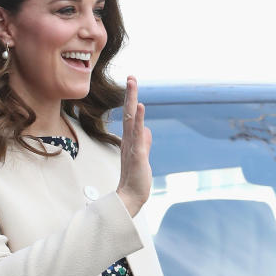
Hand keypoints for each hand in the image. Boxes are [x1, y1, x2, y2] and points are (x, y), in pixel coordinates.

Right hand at [116, 76, 151, 215]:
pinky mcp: (136, 154)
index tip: (132, 84)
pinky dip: (139, 119)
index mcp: (129, 141)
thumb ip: (145, 143)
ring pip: (131, 119)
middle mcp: (128, 141)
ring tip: (133, 82)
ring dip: (132, 100)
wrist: (130, 198)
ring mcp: (131, 147)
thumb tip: (147, 131)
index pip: (131, 117)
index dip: (131, 100)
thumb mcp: (142, 158)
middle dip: (130, 94)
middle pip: (129, 113)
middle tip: (131, 76)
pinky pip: (137, 134)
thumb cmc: (135, 180)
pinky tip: (140, 106)